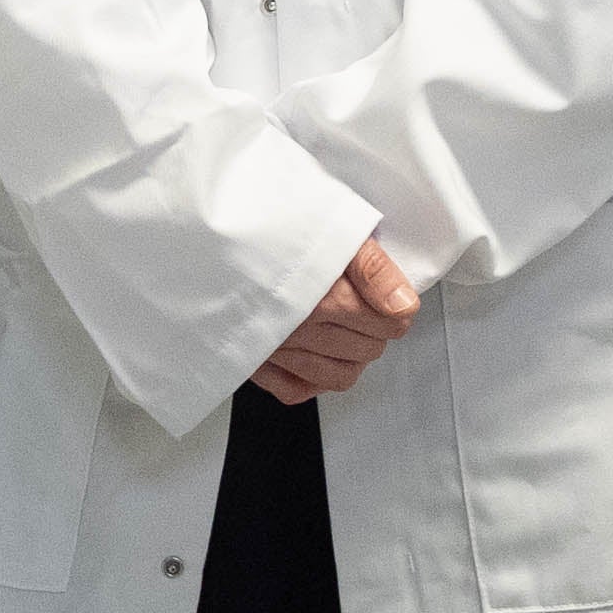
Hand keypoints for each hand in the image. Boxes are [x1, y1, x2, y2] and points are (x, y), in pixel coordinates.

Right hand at [253, 238, 419, 402]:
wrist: (209, 230)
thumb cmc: (266, 222)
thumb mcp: (329, 225)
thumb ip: (373, 269)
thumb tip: (403, 304)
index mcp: (324, 298)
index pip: (389, 324)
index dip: (398, 310)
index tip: (393, 300)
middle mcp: (300, 330)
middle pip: (368, 350)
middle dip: (378, 332)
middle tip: (371, 311)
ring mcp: (276, 349)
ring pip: (338, 376)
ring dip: (353, 357)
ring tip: (350, 334)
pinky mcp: (253, 360)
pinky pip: (295, 390)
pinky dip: (312, 380)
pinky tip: (317, 357)